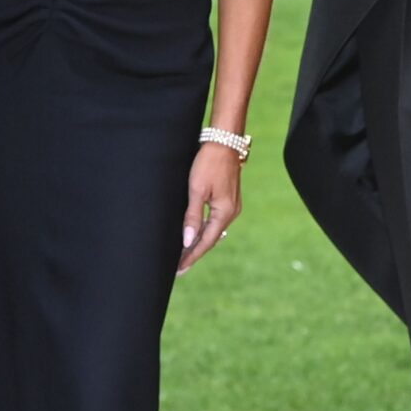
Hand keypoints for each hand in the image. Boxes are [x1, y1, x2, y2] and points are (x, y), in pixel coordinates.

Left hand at [177, 141, 243, 274]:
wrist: (224, 141)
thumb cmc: (209, 163)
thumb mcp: (197, 190)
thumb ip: (192, 216)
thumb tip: (187, 241)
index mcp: (225, 213)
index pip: (205, 242)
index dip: (191, 256)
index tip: (179, 269)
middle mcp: (231, 213)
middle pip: (210, 239)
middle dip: (194, 252)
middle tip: (179, 268)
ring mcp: (231, 206)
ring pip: (213, 230)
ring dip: (199, 242)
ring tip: (184, 255)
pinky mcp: (228, 199)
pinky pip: (215, 221)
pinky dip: (204, 230)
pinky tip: (195, 234)